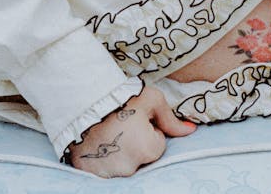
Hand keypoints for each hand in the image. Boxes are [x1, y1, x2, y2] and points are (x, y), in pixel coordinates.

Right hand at [68, 86, 195, 177]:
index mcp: (148, 149)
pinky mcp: (89, 173)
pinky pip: (103, 169)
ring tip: (107, 133)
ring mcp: (108, 173)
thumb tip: (190, 131)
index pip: (157, 144)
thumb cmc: (120, 98)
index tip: (134, 120)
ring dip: (119, 152)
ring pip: (123, 163)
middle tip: (120, 125)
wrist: (80, 100)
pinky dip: (101, 160)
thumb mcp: (151, 100)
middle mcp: (130, 167)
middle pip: (140, 156)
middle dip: (134, 143)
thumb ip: (171, 119)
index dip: (148, 130)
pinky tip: (97, 143)